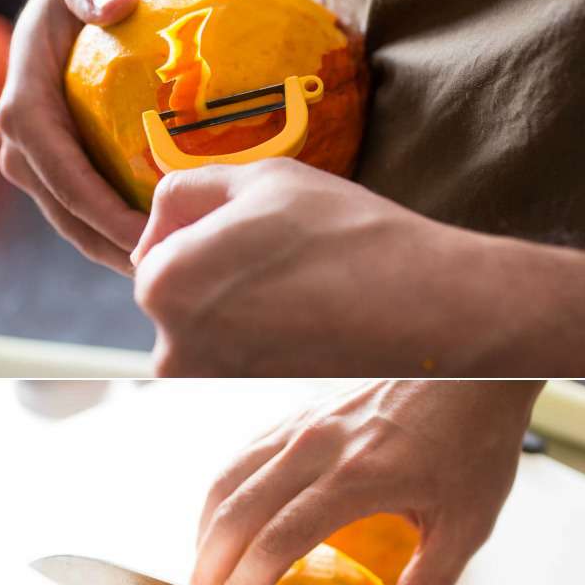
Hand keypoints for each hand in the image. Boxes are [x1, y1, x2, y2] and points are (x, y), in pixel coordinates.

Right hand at [0, 0, 149, 271]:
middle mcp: (18, 140)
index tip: (140, 228)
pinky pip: (84, 211)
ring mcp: (37, 161)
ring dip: (111, 248)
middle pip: (61, 207)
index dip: (92, 204)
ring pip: (71, 219)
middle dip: (105, 242)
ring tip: (165, 266)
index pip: (54, 165)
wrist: (86, 2)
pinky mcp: (59, 170)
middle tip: (162, 264)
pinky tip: (164, 244)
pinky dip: (117, 232)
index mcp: (20, 102)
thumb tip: (116, 3)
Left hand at [132, 158, 584, 375]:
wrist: (426, 310)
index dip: (207, 232)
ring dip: (241, 309)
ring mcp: (207, 385)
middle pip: (179, 295)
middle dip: (219, 275)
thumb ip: (187, 190)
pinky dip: (261, 342)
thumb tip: (157, 222)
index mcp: (163, 284)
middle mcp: (170, 346)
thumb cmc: (347, 236)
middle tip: (287, 262)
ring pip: (207, 328)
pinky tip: (308, 323)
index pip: (157, 250)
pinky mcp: (244, 406)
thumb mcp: (259, 178)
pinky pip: (236, 358)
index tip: (257, 233)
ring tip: (302, 292)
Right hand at [194, 380, 539, 584]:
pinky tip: (223, 525)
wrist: (478, 370)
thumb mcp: (466, 524)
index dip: (247, 583)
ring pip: (227, 482)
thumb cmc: (475, 440)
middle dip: (210, 565)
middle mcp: (315, 447)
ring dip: (206, 532)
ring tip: (205, 572)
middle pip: (235, 512)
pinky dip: (221, 498)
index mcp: (356, 477)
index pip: (277, 539)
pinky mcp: (298, 415)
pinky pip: (241, 459)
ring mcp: (301, 426)